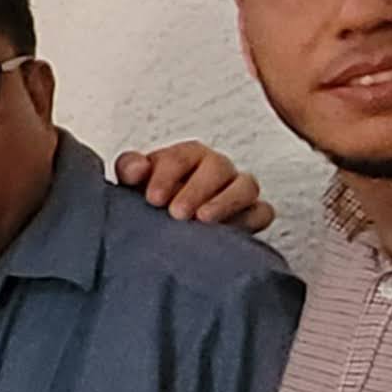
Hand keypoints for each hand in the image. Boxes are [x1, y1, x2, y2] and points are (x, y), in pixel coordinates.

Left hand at [114, 142, 275, 230]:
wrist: (165, 230)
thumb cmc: (153, 202)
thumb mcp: (133, 185)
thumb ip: (129, 169)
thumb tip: (138, 168)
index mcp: (187, 157)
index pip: (181, 156)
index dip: (167, 175)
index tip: (153, 198)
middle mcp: (215, 169)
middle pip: (217, 167)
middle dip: (196, 189)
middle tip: (176, 213)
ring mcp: (237, 190)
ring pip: (246, 186)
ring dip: (225, 202)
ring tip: (203, 220)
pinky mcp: (252, 214)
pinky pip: (262, 211)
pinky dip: (250, 220)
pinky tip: (229, 234)